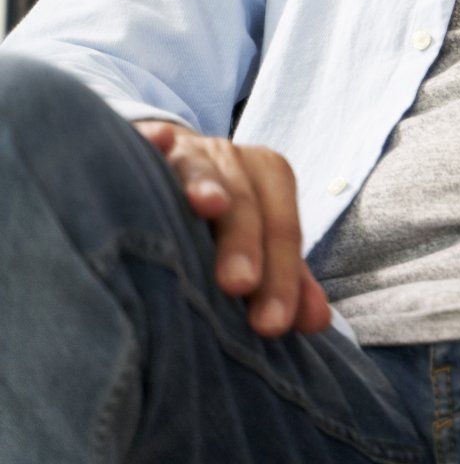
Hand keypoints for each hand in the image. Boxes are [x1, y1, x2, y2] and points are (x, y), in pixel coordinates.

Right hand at [133, 120, 331, 337]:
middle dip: (244, 244)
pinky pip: (145, 139)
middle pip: (246, 203)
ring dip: (205, 185)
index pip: (282, 230)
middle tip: (240, 285)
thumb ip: (285, 278)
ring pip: (199, 167)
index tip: (273, 325)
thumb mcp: (256, 241)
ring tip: (209, 206)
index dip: (282, 276)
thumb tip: (316, 322)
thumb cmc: (219, 219)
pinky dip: (151, 140)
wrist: (172, 166)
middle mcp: (232, 160)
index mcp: (268, 180)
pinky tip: (155, 142)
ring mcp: (186, 151)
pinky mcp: (139, 144)